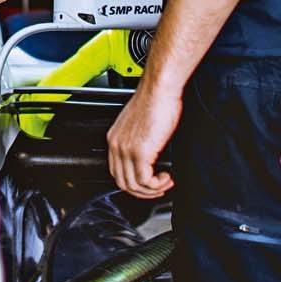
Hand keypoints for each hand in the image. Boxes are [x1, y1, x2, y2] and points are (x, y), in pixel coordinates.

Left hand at [107, 74, 181, 197]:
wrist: (159, 89)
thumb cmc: (155, 100)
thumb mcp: (141, 125)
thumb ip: (140, 141)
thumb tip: (149, 156)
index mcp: (114, 138)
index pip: (116, 171)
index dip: (133, 182)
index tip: (148, 183)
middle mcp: (117, 144)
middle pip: (122, 182)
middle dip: (142, 192)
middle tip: (158, 188)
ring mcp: (127, 149)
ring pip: (133, 185)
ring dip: (152, 190)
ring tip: (165, 183)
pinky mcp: (140, 151)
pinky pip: (145, 181)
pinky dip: (157, 184)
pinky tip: (166, 177)